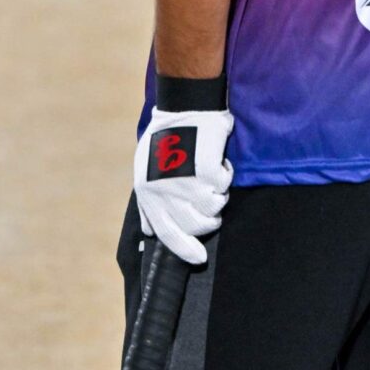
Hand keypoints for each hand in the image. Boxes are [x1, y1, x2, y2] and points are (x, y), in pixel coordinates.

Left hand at [133, 100, 232, 266]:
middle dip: (208, 220)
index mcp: (150, 194)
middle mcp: (167, 194)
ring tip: (211, 178)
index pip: (167, 234)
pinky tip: (215, 160)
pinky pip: (224, 185)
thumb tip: (150, 231)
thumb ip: (148, 205)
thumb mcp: (145, 173)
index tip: (199, 259)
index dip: (184, 250)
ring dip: (217, 195)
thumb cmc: (165, 140)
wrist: (185, 109)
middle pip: (197, 226)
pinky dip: (224, 174)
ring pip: (214, 208)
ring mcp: (188, 184)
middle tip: (210, 205)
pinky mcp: (208, 172)